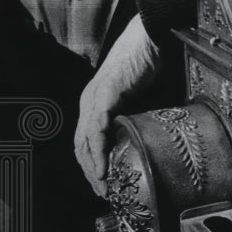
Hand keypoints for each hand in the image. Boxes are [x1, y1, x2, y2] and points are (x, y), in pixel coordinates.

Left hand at [75, 15, 160, 195]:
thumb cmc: (148, 64)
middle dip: (90, 172)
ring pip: (84, 142)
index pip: (86, 141)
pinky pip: (96, 130)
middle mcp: (89, 103)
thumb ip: (138, 120)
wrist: (150, 39)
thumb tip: (149, 143)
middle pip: (80, 146)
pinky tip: (104, 167)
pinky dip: (98, 151)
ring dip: (92, 167)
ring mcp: (93, 99)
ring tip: (103, 186)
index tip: (104, 184)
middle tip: (103, 193)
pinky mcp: (104, 96)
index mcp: (95, 104)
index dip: (92, 164)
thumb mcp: (142, 100)